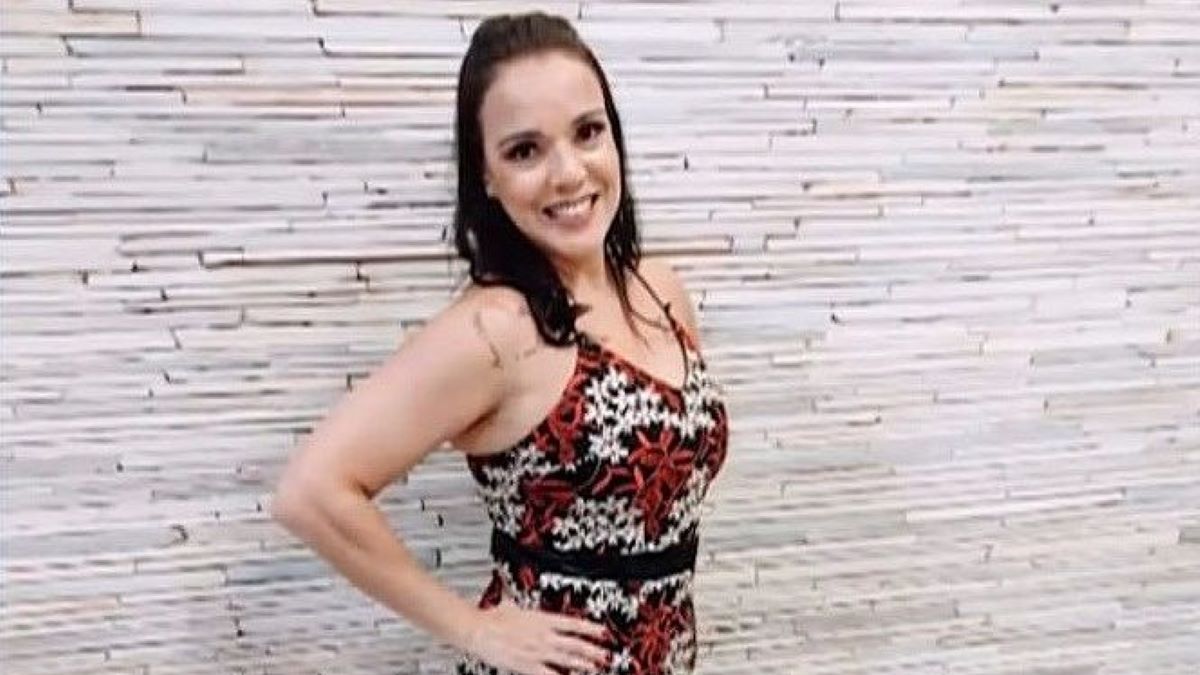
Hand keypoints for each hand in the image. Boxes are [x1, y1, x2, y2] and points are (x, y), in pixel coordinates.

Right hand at [464, 596, 613, 674]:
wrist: (478, 630)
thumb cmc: (491, 618)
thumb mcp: (509, 606)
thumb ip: (515, 606)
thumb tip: (512, 602)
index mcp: (542, 619)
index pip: (573, 623)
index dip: (590, 628)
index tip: (603, 632)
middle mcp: (543, 635)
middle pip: (575, 643)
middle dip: (593, 650)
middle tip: (606, 654)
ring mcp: (537, 651)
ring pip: (567, 659)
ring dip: (584, 664)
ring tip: (596, 667)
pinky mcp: (527, 665)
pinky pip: (549, 674)